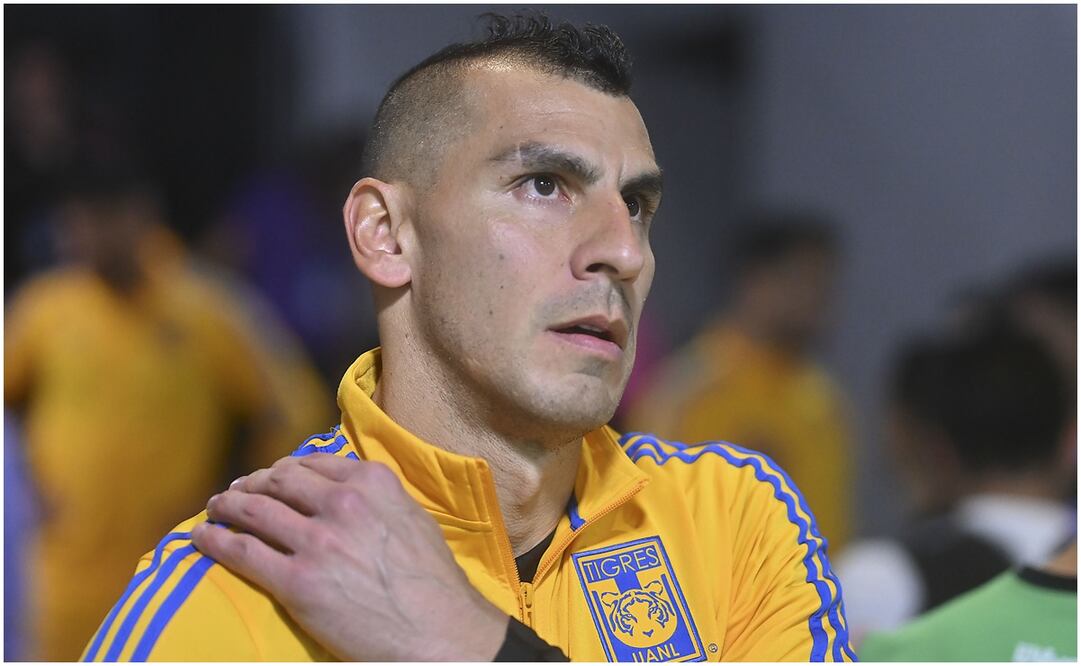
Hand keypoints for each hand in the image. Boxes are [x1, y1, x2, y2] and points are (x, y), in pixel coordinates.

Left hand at [191, 453, 508, 660]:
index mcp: (372, 483)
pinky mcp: (297, 580)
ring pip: (254, 510)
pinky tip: (203, 538)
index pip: (313, 464)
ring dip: (227, 505)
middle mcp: (342, 503)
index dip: (284, 469)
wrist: (438, 631)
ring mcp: (317, 541)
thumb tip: (348, 490)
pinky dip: (216, 540)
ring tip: (215, 508)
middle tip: (238, 491)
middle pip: (279, 481)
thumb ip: (378, 498)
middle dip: (252, 483)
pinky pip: (243, 551)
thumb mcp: (412, 518)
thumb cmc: (433, 581)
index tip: (272, 477)